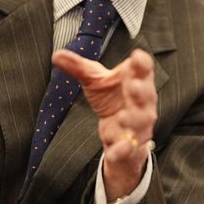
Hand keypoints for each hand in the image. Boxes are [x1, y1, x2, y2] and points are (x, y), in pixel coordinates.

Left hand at [53, 47, 156, 198]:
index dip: (141, 63)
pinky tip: (119, 148)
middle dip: (141, 90)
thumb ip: (78, 67)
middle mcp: (142, 102)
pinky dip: (125, 148)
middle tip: (132, 86)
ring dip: (135, 119)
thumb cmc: (110, 99)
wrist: (116, 132)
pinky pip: (130, 147)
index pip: (143, 69)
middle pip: (146, 95)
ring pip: (142, 121)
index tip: (136, 56)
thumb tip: (57, 55)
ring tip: (123, 117)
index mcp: (136, 80)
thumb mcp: (94, 81)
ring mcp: (139, 124)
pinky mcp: (131, 144)